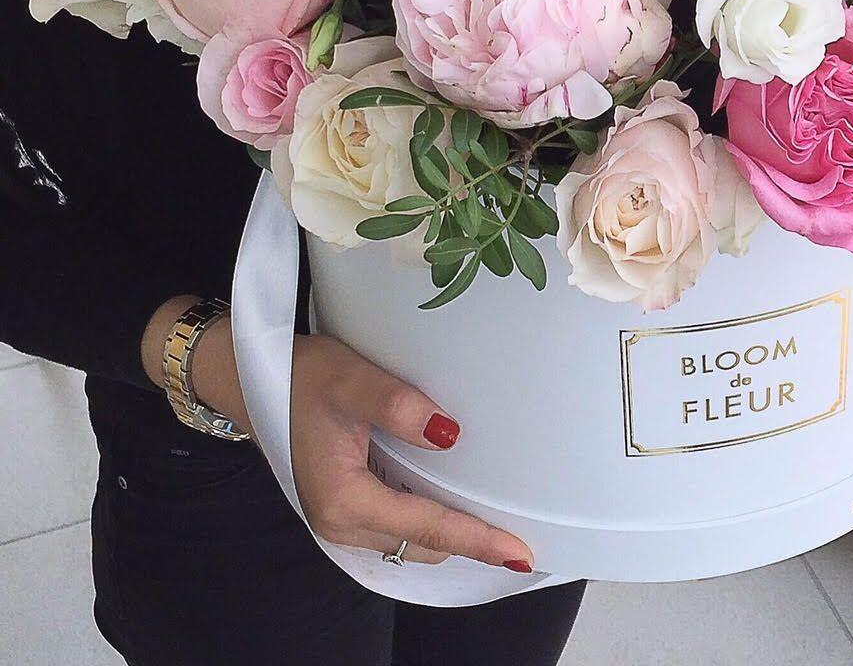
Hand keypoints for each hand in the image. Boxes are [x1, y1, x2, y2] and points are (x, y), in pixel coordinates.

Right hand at [143, 301, 534, 569]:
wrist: (250, 376)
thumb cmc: (299, 375)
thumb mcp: (350, 380)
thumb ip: (397, 405)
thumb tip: (449, 434)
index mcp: (345, 501)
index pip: (427, 528)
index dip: (476, 540)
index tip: (520, 555)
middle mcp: (341, 523)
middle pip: (422, 544)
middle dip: (470, 543)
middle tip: (523, 535)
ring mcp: (340, 518)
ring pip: (409, 540)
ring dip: (450, 535)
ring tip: (498, 525)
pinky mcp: (343, 504)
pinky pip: (396, 526)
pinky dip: (429, 523)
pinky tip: (454, 505)